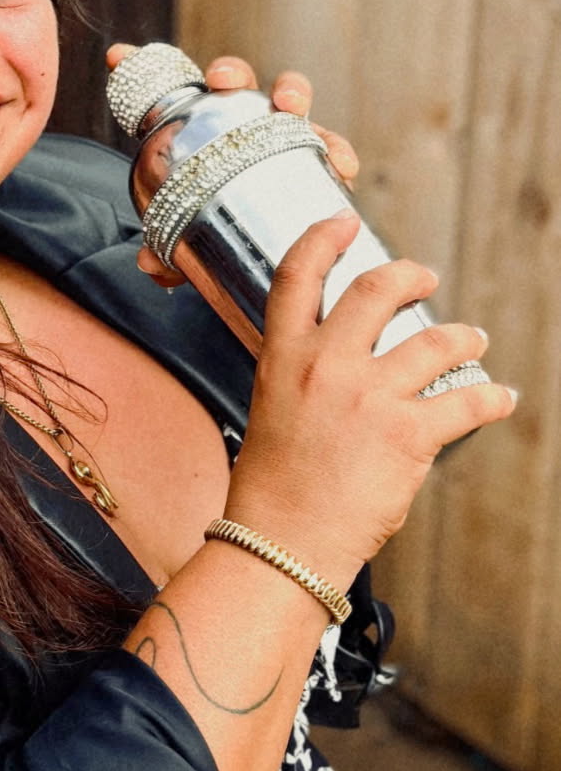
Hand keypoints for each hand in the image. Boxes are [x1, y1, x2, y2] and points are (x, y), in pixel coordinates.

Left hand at [105, 43, 358, 289]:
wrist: (269, 252)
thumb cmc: (218, 231)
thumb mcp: (185, 240)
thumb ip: (164, 249)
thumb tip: (149, 261)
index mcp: (198, 129)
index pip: (170, 93)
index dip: (140, 67)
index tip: (117, 58)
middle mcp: (241, 122)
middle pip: (237, 81)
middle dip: (231, 72)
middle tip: (224, 82)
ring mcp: (282, 135)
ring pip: (291, 99)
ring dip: (292, 92)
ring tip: (290, 108)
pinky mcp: (318, 160)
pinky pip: (332, 150)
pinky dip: (338, 153)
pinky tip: (340, 166)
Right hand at [222, 210, 516, 590]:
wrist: (278, 546)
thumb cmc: (271, 496)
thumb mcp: (271, 418)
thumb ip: (302, 385)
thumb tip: (341, 376)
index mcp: (282, 360)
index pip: (297, 277)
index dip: (323, 239)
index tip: (344, 224)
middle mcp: (326, 366)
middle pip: (377, 289)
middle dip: (410, 276)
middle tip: (424, 279)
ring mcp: (369, 396)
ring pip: (437, 340)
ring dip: (464, 336)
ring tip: (473, 340)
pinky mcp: (409, 432)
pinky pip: (468, 399)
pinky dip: (491, 398)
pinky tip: (499, 399)